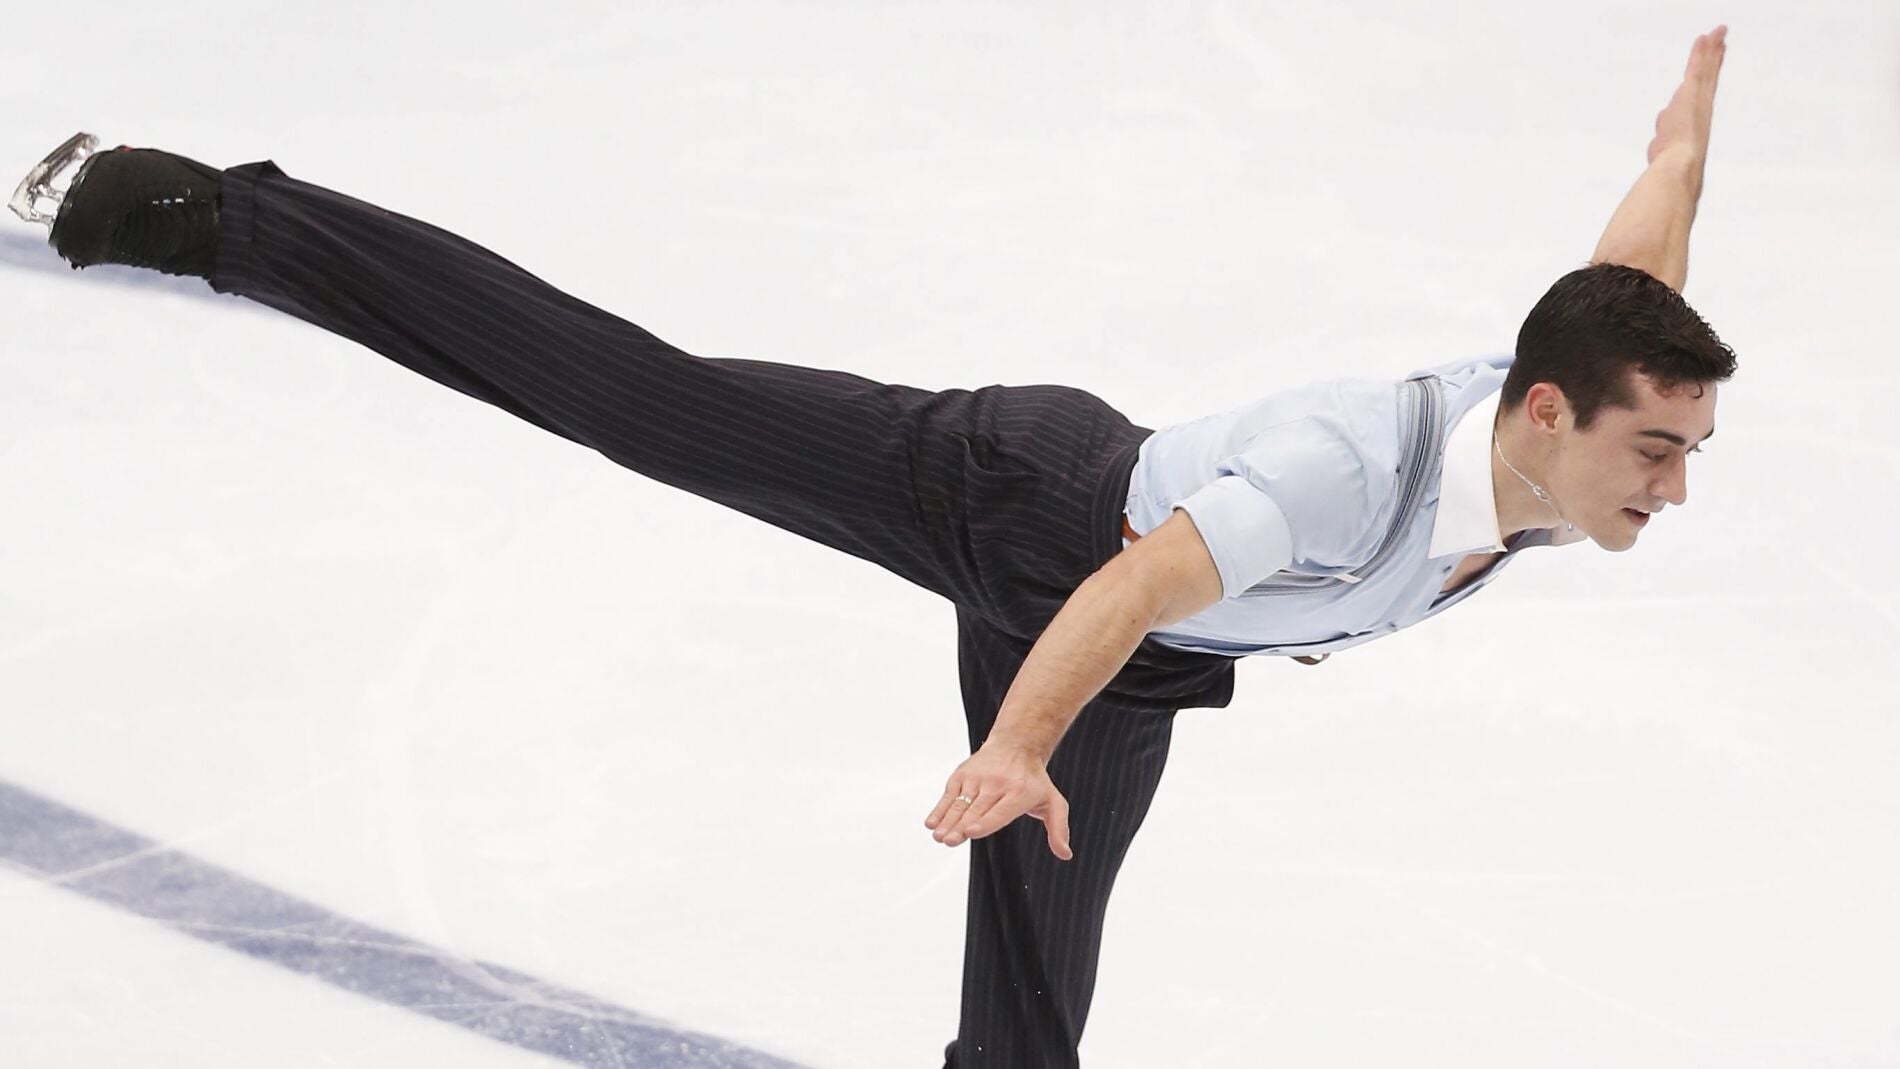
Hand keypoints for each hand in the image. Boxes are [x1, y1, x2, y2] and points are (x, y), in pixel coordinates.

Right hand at [924, 743, 1072, 859]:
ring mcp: (978, 777)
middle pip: (977, 809)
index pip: (1001, 811)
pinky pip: (950, 794)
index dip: (986, 822)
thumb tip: (1065, 855)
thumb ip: (1058, 829)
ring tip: (938, 836)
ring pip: (961, 802)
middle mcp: (997, 784)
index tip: (971, 832)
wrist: (1016, 744)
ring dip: (947, 820)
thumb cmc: (1034, 780)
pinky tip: (931, 823)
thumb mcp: (1053, 802)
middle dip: (961, 825)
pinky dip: (940, 808)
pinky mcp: (963, 774)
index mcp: (1019, 794)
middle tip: (949, 841)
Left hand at [1648, 25, 1726, 165]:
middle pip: (1708, 77)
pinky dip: (1701, 52)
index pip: (1702, 94)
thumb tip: (1656, 146)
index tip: (1714, 63)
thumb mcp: (1666, 153)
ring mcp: (1698, 100)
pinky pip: (1697, 68)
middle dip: (1713, 58)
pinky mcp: (1692, 93)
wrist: (1679, 168)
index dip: (1709, 77)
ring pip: (1704, 68)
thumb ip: (1662, 145)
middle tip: (1720, 38)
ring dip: (1709, 49)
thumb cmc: (1673, 168)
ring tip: (1714, 33)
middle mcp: (1701, 108)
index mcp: (1695, 120)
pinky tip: (1704, 37)